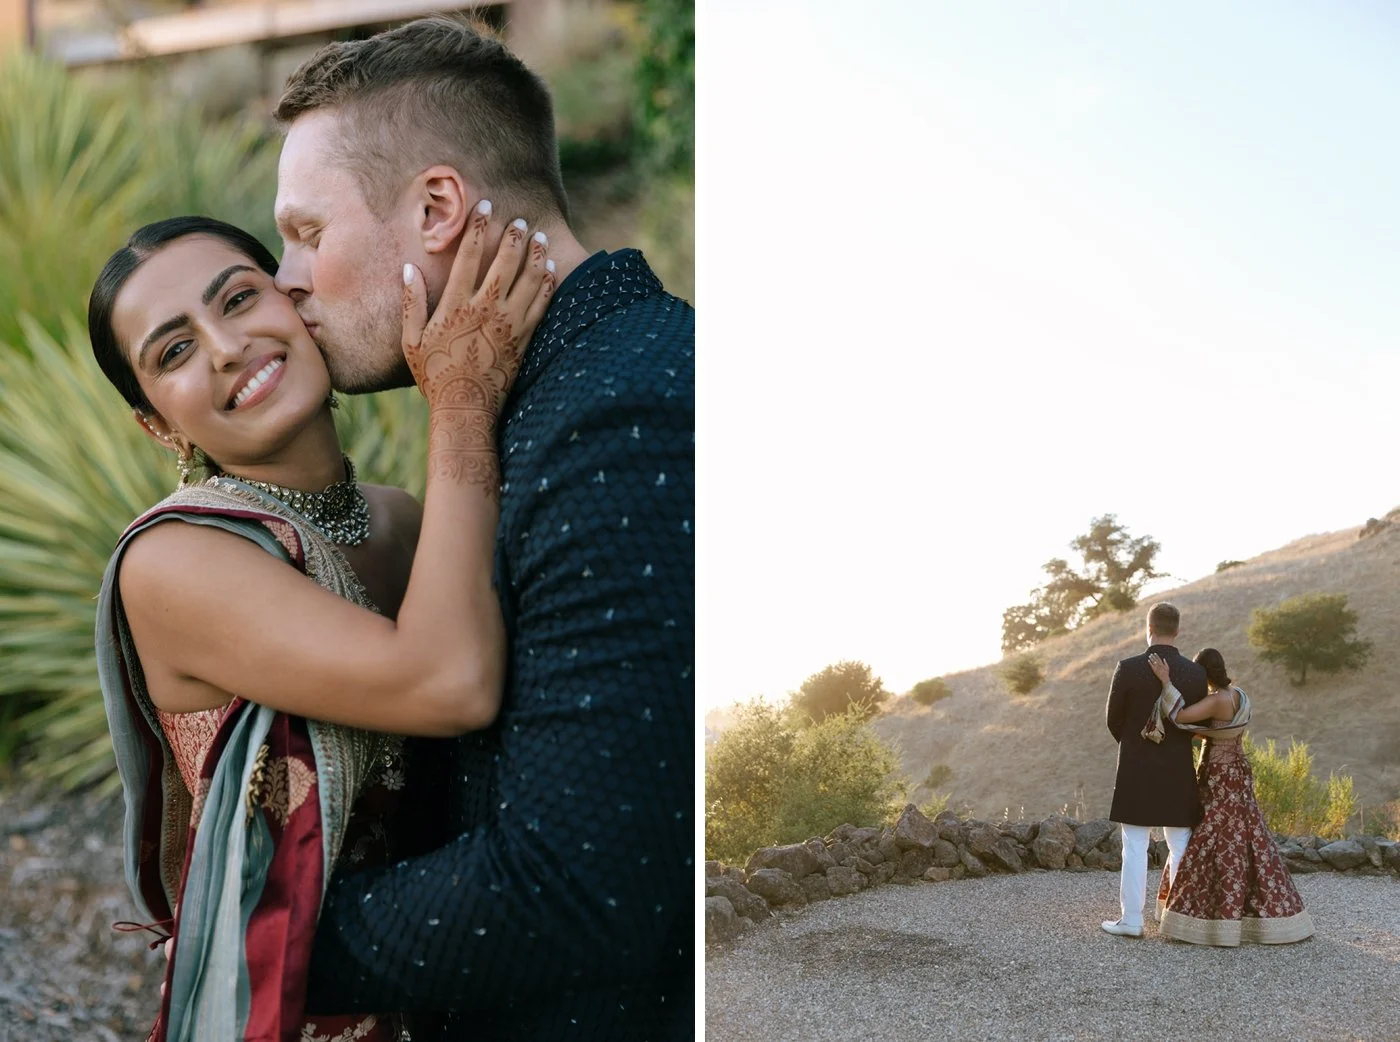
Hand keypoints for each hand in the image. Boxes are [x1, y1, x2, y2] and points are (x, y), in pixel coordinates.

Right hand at [401, 200, 554, 490]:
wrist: (465, 407)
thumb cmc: (435, 374)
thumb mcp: (412, 340)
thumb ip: (412, 302)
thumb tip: (408, 270)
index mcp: (456, 304)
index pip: (469, 256)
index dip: (478, 228)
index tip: (485, 208)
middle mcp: (485, 309)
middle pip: (504, 262)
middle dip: (514, 237)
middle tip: (521, 219)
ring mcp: (508, 323)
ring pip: (528, 280)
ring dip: (535, 255)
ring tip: (540, 237)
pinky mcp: (524, 338)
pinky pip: (541, 305)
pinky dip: (547, 284)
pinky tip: (551, 270)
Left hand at [1147, 653, 1170, 684]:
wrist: (1164, 678)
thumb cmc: (1166, 672)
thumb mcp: (1167, 667)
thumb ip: (1165, 662)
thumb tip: (1164, 658)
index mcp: (1162, 664)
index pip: (1159, 659)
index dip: (1156, 656)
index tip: (1154, 653)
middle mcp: (1159, 665)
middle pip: (1155, 660)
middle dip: (1153, 656)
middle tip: (1151, 654)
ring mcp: (1156, 667)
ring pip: (1153, 662)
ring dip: (1151, 659)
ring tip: (1149, 656)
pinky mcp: (1154, 670)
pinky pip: (1151, 666)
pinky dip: (1150, 663)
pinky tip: (1148, 660)